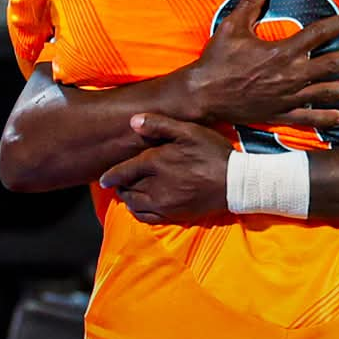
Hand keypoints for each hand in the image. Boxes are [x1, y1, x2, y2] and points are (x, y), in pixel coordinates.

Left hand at [101, 114, 232, 224]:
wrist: (235, 182)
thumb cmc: (212, 153)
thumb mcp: (189, 131)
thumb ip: (159, 125)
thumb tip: (132, 121)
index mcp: (156, 162)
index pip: (123, 171)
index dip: (111, 176)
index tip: (103, 179)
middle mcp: (155, 185)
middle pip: (127, 188)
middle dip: (121, 185)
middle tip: (119, 182)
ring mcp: (163, 203)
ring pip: (134, 203)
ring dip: (128, 198)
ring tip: (129, 192)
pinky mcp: (173, 215)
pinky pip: (146, 217)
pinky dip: (138, 212)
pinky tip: (140, 206)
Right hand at [183, 0, 338, 129]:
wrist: (203, 95)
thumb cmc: (216, 60)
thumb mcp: (232, 27)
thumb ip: (250, 4)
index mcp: (282, 51)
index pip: (317, 34)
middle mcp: (290, 74)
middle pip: (331, 64)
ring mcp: (287, 97)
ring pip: (326, 91)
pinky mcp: (280, 113)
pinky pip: (308, 117)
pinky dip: (326, 118)